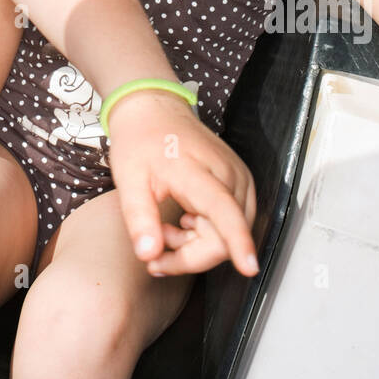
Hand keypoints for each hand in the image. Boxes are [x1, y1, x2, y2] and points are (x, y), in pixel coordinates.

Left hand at [106, 91, 257, 277]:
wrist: (155, 111)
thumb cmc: (141, 141)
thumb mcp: (128, 179)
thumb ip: (139, 218)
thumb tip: (148, 254)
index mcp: (198, 170)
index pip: (223, 210)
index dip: (237, 241)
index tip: (249, 267)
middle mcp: (229, 175)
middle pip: (223, 237)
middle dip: (189, 254)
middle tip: (156, 242)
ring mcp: (239, 179)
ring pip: (228, 235)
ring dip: (196, 245)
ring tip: (166, 227)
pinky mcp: (240, 184)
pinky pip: (230, 224)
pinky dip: (206, 233)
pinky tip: (185, 220)